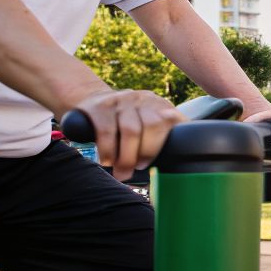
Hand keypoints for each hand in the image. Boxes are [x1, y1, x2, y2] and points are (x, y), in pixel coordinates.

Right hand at [66, 88, 181, 180]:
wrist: (94, 99)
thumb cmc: (127, 122)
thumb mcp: (148, 123)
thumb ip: (163, 137)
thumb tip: (176, 166)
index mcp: (159, 105)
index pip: (172, 122)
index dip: (164, 144)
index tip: (152, 163)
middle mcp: (142, 99)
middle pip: (153, 125)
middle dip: (146, 152)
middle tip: (135, 169)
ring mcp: (121, 100)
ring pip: (131, 129)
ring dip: (126, 156)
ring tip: (121, 171)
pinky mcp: (99, 106)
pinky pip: (107, 131)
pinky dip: (108, 150)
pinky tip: (107, 161)